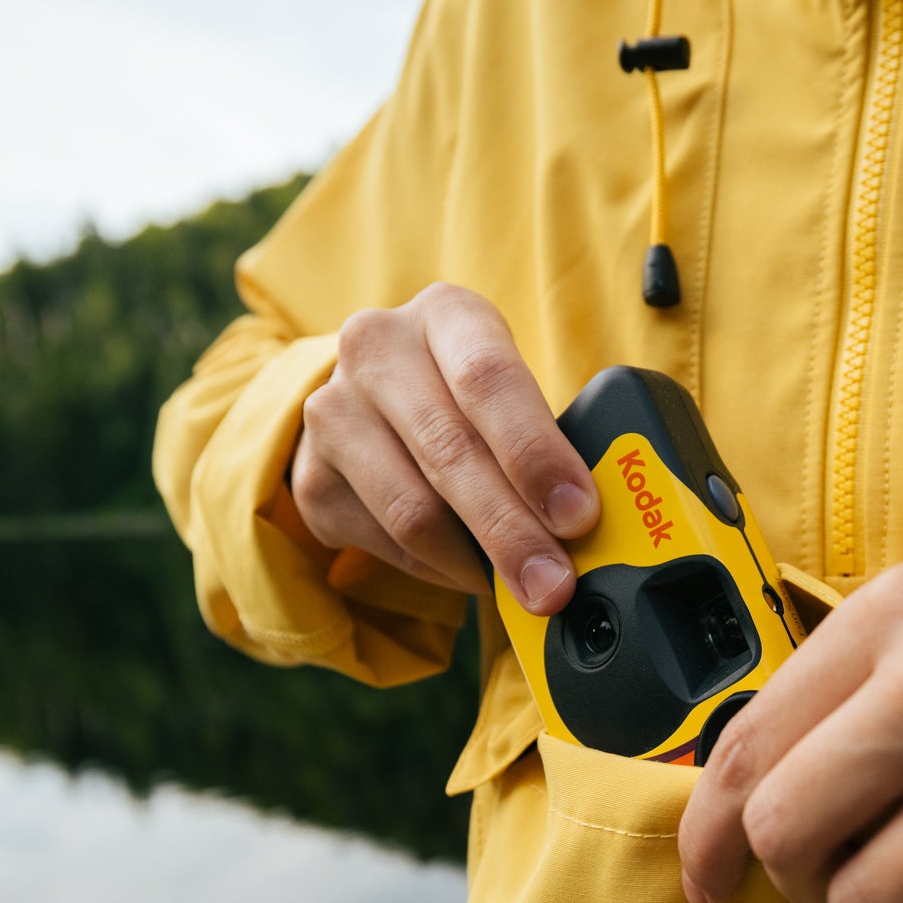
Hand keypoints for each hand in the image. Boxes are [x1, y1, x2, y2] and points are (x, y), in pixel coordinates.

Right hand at [291, 283, 595, 613]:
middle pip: (450, 452)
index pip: (489, 379)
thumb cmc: (469, 399)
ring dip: (476, 564)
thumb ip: (549, 439)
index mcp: (445, 315)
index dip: (536, 453)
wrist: (372, 401)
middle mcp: (376, 350)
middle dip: (513, 531)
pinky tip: (470, 570)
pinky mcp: (313, 477)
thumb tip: (589, 524)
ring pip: (413, 510)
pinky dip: (441, 570)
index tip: (578, 515)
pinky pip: (388, 544)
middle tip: (554, 585)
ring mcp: (334, 412)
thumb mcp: (511, 390)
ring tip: (520, 587)